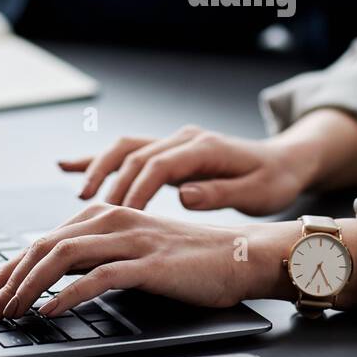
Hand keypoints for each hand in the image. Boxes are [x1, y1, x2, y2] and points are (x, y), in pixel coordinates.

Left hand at [0, 203, 300, 320]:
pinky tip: (50, 311)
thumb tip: (53, 277)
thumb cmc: (188, 260)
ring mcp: (130, 238)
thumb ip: (97, 255)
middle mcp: (113, 219)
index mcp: (106, 214)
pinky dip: (68, 294)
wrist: (240, 255)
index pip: (41, 241)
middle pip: (42, 246)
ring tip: (8, 313)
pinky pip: (99, 276)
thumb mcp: (134, 251)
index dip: (4, 269)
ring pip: (63, 257)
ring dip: (27, 287)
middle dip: (4, 280)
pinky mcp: (148, 261)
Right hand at [60, 124, 313, 214]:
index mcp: (205, 148)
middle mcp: (185, 139)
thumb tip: (185, 195)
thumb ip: (221, 193)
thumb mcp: (259, 192)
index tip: (121, 216)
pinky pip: (128, 152)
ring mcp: (175, 142)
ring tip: (80, 197)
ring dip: (99, 170)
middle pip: (135, 155)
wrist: (286, 161)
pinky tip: (69, 167)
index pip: (159, 165)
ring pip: (126, 149)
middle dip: (111, 185)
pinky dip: (99, 160)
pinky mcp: (169, 152)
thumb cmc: (276, 180)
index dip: (137, 190)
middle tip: (92, 217)